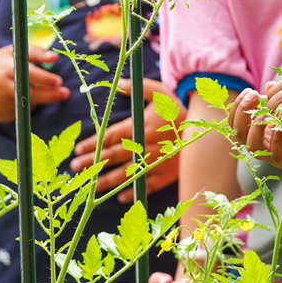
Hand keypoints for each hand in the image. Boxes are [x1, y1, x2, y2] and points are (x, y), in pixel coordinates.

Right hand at [0, 45, 69, 122]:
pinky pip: (23, 112)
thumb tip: (54, 57)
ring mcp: (1, 102)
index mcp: (4, 67)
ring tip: (42, 92)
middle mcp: (1, 85)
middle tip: (64, 93)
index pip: (27, 73)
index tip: (59, 81)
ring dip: (39, 99)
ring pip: (28, 103)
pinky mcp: (2, 115)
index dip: (44, 78)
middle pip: (30, 93)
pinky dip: (27, 106)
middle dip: (50, 94)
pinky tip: (19, 99)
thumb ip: (33, 52)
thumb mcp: (10, 53)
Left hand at [69, 78, 181, 202]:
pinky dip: (133, 191)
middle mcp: (144, 146)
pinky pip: (146, 186)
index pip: (110, 137)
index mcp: (140, 126)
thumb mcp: (160, 92)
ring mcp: (155, 162)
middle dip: (92, 163)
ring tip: (90, 186)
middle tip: (75, 168)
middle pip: (113, 156)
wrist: (206, 130)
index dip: (92, 143)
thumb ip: (137, 88)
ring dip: (105, 181)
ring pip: (126, 174)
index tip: (78, 149)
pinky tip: (119, 197)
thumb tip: (117, 85)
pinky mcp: (166, 174)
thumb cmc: (179, 109)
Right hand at [230, 88, 281, 171]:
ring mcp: (272, 156)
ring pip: (253, 146)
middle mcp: (260, 145)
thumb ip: (276, 101)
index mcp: (256, 133)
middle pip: (239, 133)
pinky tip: (278, 128)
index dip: (237, 106)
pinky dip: (275, 142)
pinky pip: (276, 155)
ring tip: (264, 114)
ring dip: (255, 128)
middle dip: (242, 112)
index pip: (235, 122)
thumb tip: (269, 85)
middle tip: (253, 95)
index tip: (249, 91)